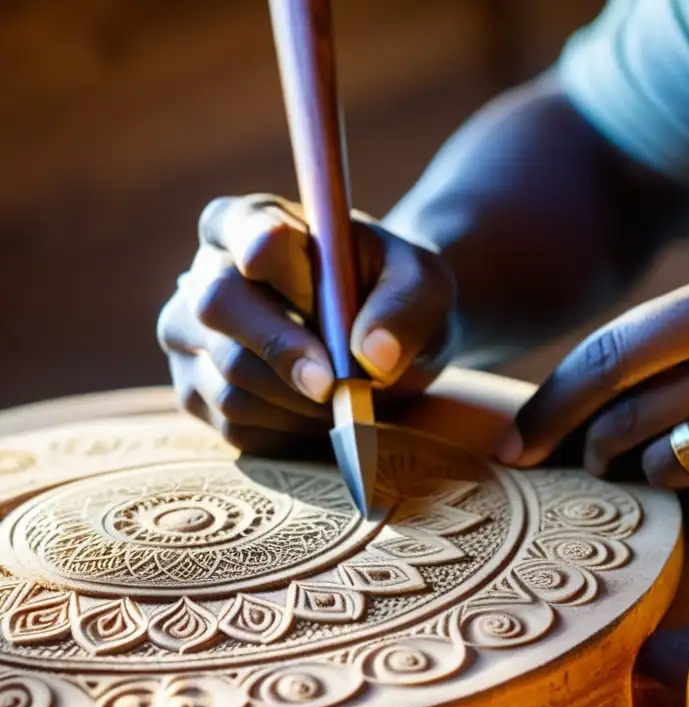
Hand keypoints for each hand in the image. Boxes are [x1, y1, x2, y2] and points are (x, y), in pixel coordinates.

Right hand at [157, 194, 456, 455]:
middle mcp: (206, 274)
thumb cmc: (396, 298)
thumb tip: (373, 355)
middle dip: (281, 349)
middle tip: (334, 383)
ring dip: (299, 402)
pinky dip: (289, 430)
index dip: (260, 250)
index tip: (290, 277)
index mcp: (253, 222)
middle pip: (217, 305)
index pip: (238, 227)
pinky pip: (235, 425)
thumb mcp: (424, 286)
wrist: (383, 342)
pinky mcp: (197, 394)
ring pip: (229, 378)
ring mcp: (192, 337)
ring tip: (347, 395)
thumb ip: (407, 306)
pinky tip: (320, 415)